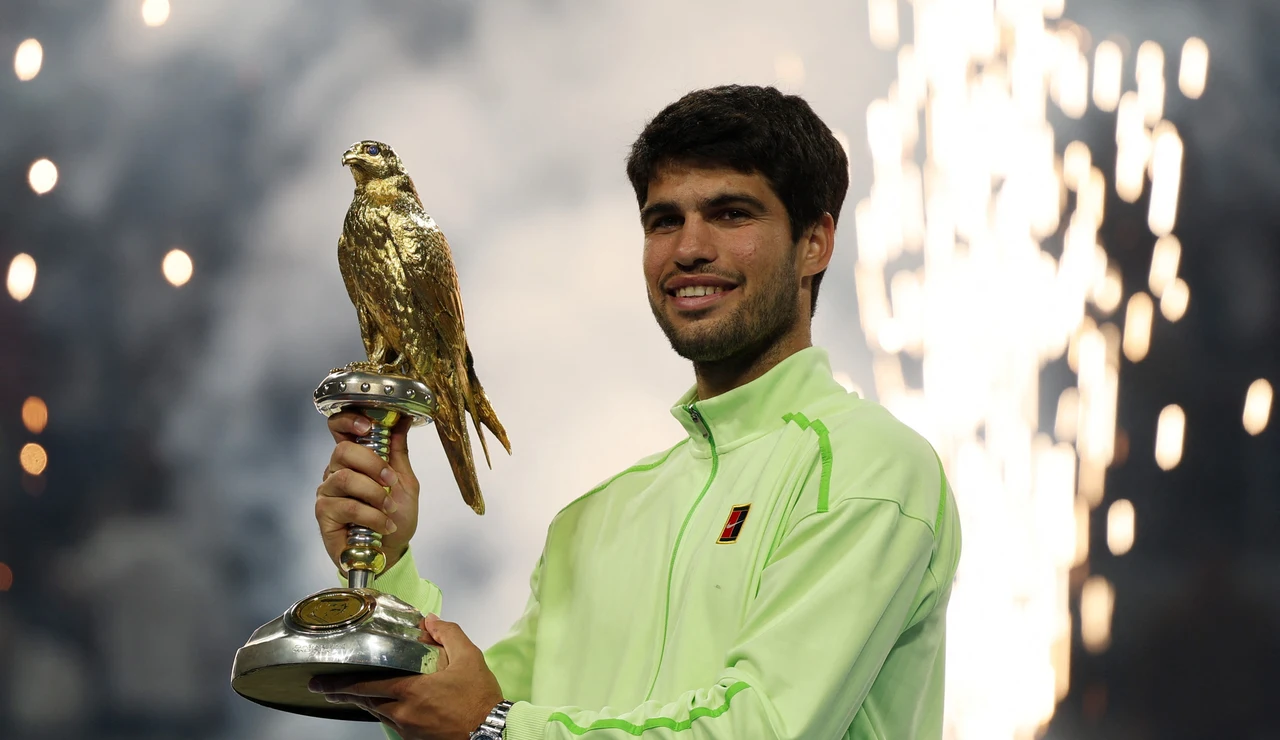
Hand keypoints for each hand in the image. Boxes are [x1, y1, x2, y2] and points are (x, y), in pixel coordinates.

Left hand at [309, 614, 504, 739]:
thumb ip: (448, 634)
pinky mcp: (414, 739)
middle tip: (324, 689)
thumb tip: (430, 620)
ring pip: (376, 713)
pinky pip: (390, 722)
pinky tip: (382, 705)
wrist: (490, 733)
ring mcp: (407, 728)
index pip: (366, 687)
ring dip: (362, 702)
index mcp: (411, 691)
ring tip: (349, 694)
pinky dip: (381, 711)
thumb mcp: (470, 658)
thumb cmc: (479, 698)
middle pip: (364, 703)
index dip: (341, 684)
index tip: (321, 682)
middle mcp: (403, 712)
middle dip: (341, 694)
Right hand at [316, 412, 420, 570]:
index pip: (338, 428)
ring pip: (344, 478)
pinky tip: (383, 525)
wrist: (392, 551)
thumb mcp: (404, 481)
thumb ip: (398, 452)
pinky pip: (346, 506)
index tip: (368, 427)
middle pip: (342, 451)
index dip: (349, 421)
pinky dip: (372, 515)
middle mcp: (336, 472)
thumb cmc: (395, 515)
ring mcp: (327, 493)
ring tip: (389, 508)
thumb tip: (403, 420)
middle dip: (373, 464)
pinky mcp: (324, 515)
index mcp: (354, 459)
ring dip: (374, 494)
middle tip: (390, 482)